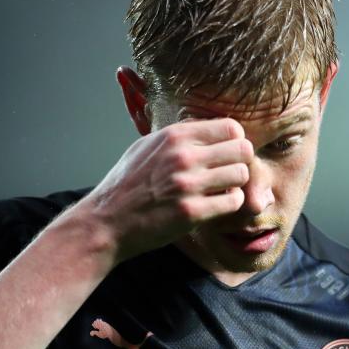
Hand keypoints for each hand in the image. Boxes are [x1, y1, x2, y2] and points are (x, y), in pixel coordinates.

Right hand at [65, 118, 253, 262]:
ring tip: (221, 190)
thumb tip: (206, 126)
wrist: (105, 221)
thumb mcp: (146, 146)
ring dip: (236, 185)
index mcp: (174, 135)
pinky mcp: (192, 212)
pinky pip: (233, 202)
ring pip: (242, 175)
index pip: (230, 126)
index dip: (234, 141)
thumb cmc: (126, 185)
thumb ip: (177, 136)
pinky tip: (215, 206)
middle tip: (228, 173)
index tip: (226, 153)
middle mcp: (183, 156)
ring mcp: (188, 184)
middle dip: (240, 162)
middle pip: (243, 149)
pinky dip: (229, 205)